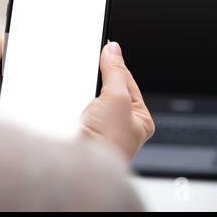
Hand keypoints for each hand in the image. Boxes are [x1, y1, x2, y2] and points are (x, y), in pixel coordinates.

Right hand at [80, 41, 154, 159]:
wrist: (81, 168)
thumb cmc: (108, 143)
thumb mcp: (117, 98)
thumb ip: (116, 72)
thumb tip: (113, 49)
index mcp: (140, 118)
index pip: (128, 82)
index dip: (116, 65)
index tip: (107, 48)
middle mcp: (123, 125)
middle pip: (110, 89)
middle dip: (100, 82)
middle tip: (93, 75)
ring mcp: (102, 129)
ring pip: (93, 99)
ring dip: (86, 95)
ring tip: (85, 99)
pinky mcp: (85, 132)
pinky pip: (81, 109)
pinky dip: (76, 104)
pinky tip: (75, 107)